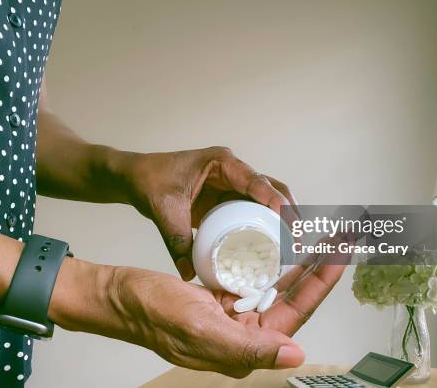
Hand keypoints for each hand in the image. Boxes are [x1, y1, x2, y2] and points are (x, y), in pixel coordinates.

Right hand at [50, 261, 344, 377]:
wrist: (119, 297)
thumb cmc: (154, 313)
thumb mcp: (200, 329)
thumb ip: (247, 347)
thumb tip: (295, 355)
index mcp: (246, 346)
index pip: (295, 312)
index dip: (321, 283)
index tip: (341, 254)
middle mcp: (245, 333)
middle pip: (292, 296)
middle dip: (318, 267)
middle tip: (339, 238)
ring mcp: (233, 314)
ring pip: (276, 285)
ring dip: (298, 261)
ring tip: (320, 237)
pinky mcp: (221, 298)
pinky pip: (254, 277)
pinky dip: (270, 260)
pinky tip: (283, 244)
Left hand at [125, 147, 298, 279]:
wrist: (136, 177)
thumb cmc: (149, 181)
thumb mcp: (164, 209)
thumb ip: (176, 239)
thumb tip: (189, 274)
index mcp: (221, 163)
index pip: (255, 180)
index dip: (274, 199)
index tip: (289, 219)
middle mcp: (232, 171)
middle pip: (271, 187)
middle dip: (289, 209)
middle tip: (299, 236)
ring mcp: (231, 184)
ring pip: (266, 198)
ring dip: (282, 217)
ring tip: (294, 242)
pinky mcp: (226, 198)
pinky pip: (251, 209)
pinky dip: (264, 223)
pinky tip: (272, 244)